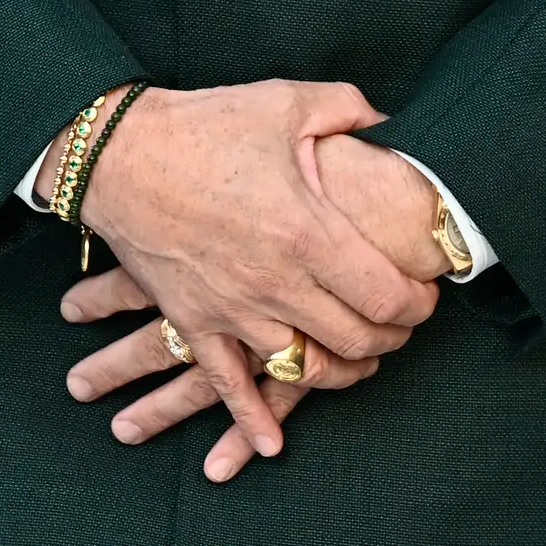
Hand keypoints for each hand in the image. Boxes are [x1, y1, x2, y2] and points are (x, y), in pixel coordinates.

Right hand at [59, 81, 434, 463]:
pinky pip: (228, 387)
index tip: (428, 295)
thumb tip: (390, 119)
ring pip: (305, 368)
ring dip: (343, 373)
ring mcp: (234, 310)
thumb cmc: (206, 125)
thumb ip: (350, 109)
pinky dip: (252, 421)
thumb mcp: (288, 102)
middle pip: (356, 339)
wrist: (117, 154)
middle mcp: (278, 283)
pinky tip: (272, 442)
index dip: (418, 304)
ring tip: (362, 363)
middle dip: (391, 340)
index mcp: (309, 233)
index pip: (387, 294)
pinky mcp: (195, 322)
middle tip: (403, 327)